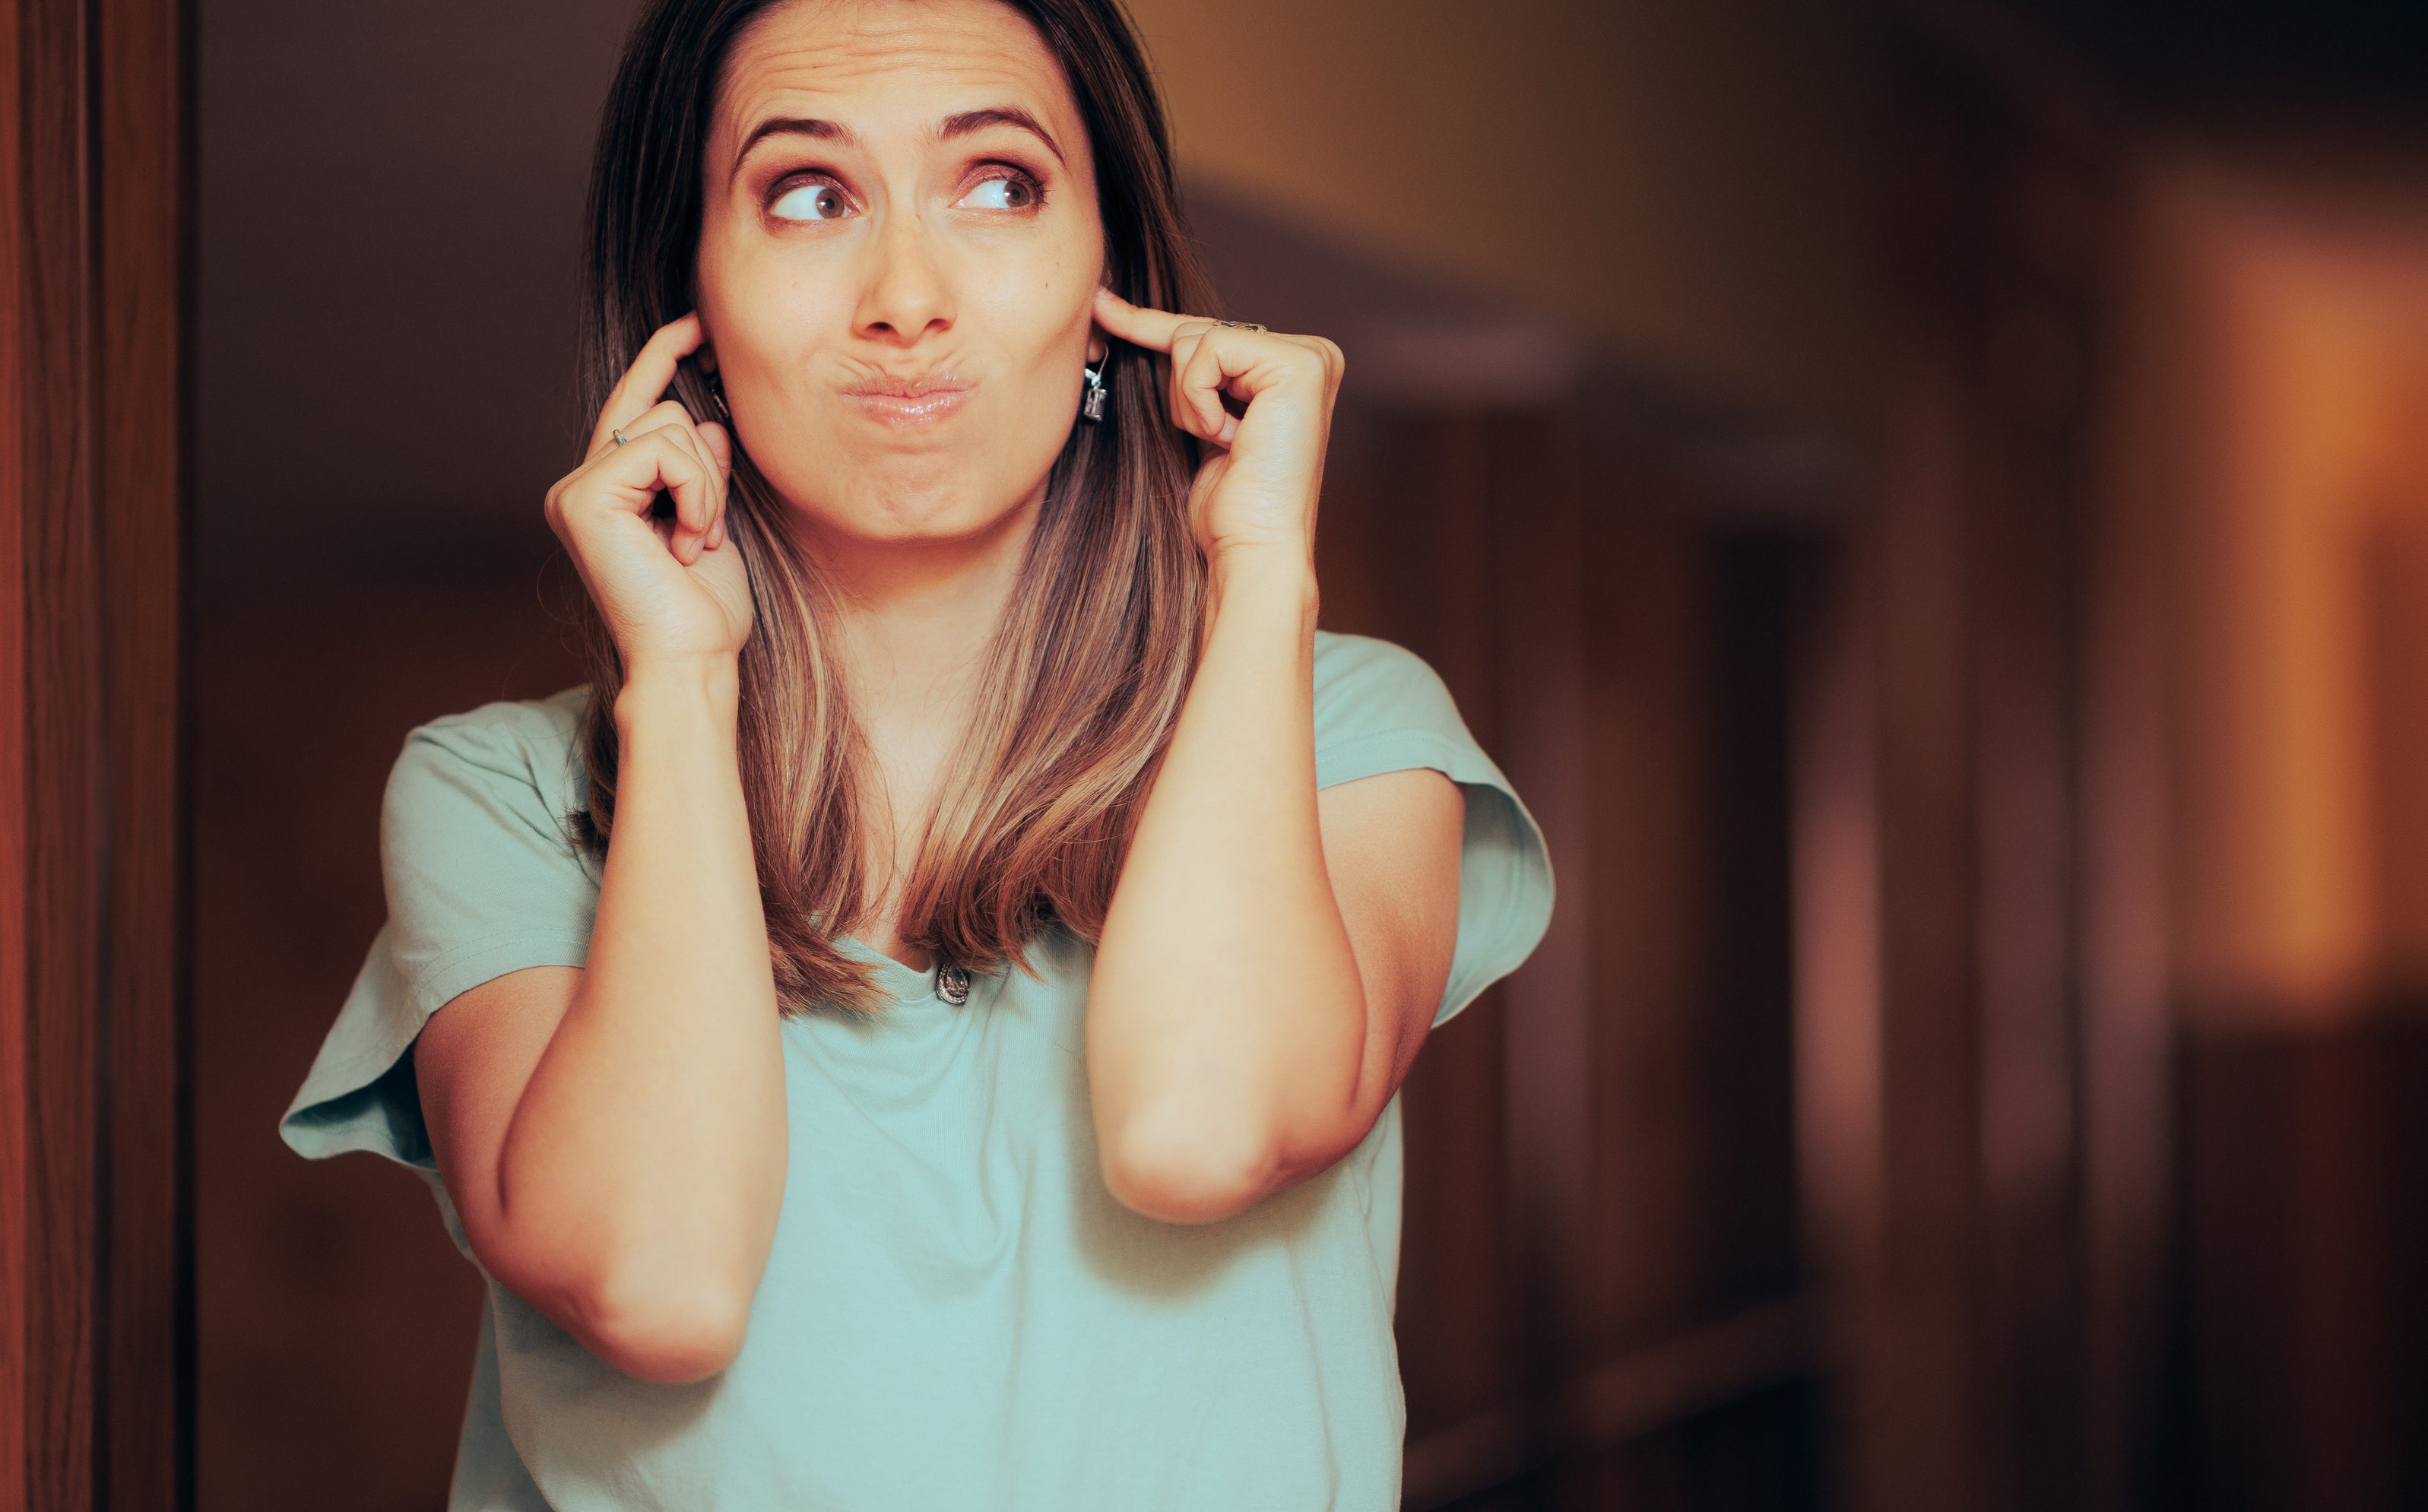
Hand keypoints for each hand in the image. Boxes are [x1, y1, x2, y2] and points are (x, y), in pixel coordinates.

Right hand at [544, 313, 753, 671]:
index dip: (662, 357)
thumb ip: (704, 468)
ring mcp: (576, 491)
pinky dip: (697, 493)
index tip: (698, 324)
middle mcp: (580, 486)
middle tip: (710, 532)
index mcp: (608, 491)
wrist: (691, 658)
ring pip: (668, 426)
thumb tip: (706, 419)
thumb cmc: (705, 608)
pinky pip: (663, 451)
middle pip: (659, 410)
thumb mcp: (715, 521)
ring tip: (698, 543)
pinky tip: (690, 542)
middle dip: (708, 465)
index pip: (634, 406)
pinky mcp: (584, 498)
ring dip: (708, 486)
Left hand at [1091, 287, 1342, 567]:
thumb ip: (1192, 378)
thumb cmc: (1227, 510)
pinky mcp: (1300, 364)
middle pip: (1197, 332)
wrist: (1253, 549)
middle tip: (1216, 440)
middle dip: (1181, 391)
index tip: (1101, 305)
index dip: (1148, 323)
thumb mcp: (1202, 427)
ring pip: (1196, 339)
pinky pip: (1208, 351)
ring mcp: (1311, 357)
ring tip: (1226, 443)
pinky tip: (1230, 437)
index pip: (1208, 334)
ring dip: (1190, 402)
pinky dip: (1199, 401)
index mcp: (1293, 369)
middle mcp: (1312, 355)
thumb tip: (1126, 323)